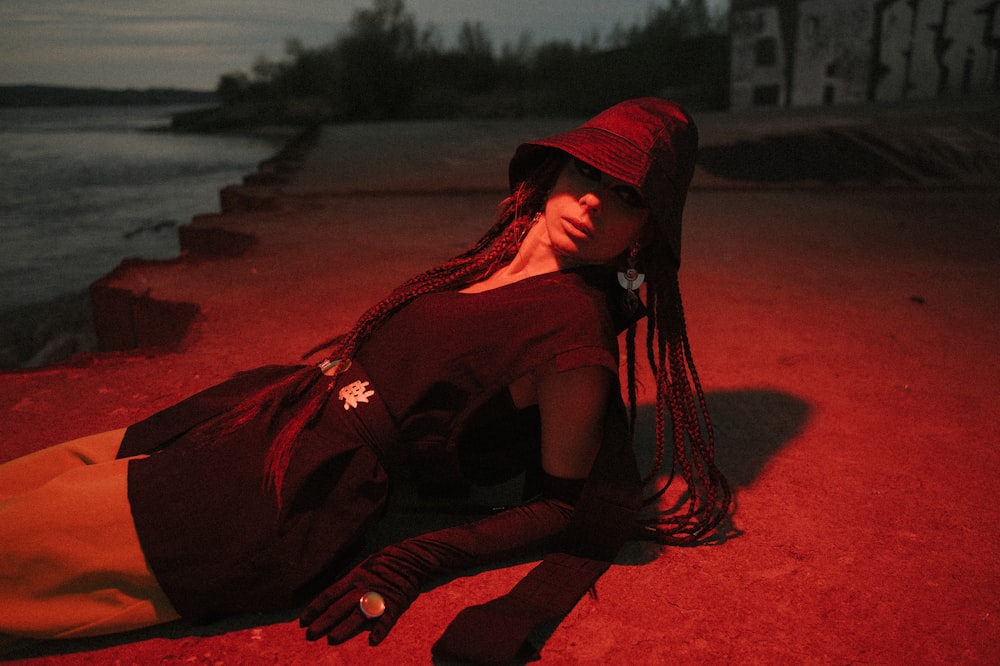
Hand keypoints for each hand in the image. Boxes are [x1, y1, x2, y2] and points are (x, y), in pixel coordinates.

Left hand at [300, 549, 420, 645]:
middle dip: (324, 621)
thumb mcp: (364, 565)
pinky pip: (387, 618)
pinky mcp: (396, 602)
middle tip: (310, 635)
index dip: (315, 608)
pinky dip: (380, 629)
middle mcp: (364, 586)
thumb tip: (333, 595)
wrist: (413, 557)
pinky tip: (373, 641)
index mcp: (355, 576)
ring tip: (332, 639)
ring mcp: (380, 595)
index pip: (330, 594)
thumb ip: (350, 580)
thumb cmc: (386, 561)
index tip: (302, 621)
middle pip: (340, 606)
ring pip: (359, 614)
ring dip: (345, 628)